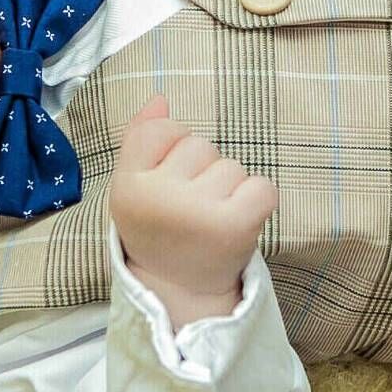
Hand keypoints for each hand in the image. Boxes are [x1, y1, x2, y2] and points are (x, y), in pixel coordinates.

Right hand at [109, 95, 277, 326]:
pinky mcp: (236, 226)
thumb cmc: (158, 232)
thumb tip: (160, 99)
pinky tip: (238, 222)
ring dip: (228, 190)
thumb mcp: (134, 187)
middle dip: (201, 172)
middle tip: (189, 211)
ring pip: (232, 166)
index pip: (162, 129)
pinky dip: (257, 201)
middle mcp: (160, 198)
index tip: (166, 186)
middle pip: (199, 145)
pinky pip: (263, 186)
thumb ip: (141, 139)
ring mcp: (199, 212)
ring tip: (210, 221)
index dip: (171, 153)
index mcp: (128, 186)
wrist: (180, 293)